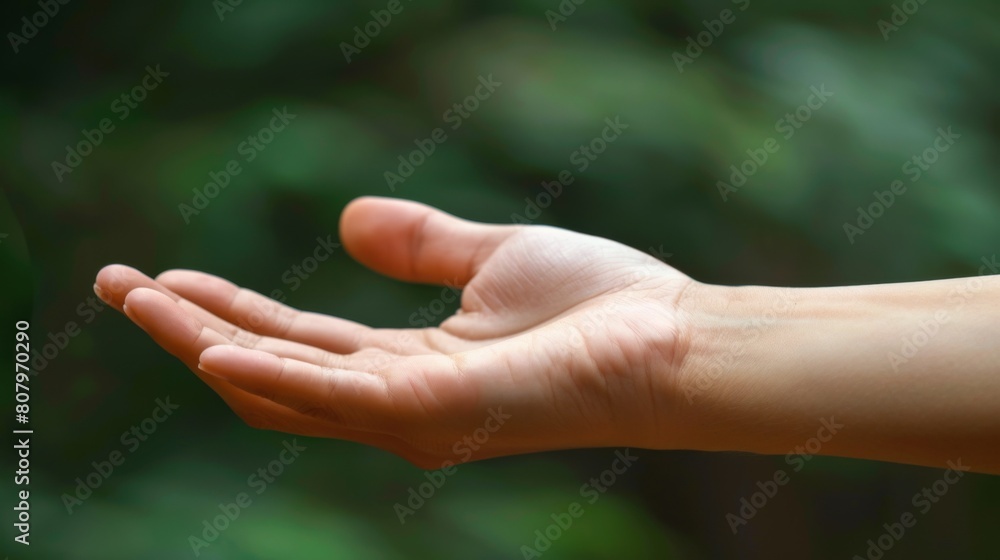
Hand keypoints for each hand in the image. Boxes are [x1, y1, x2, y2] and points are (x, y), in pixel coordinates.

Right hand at [95, 197, 695, 466]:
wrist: (673, 338)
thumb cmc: (599, 304)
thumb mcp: (491, 257)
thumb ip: (420, 245)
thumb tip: (344, 219)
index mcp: (408, 367)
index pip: (296, 342)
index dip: (227, 309)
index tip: (164, 275)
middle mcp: (397, 404)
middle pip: (270, 369)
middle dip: (190, 328)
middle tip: (117, 284)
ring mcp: (413, 416)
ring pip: (283, 386)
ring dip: (204, 341)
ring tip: (138, 299)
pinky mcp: (438, 411)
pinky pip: (335, 396)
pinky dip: (270, 372)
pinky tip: (208, 344)